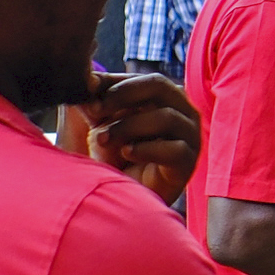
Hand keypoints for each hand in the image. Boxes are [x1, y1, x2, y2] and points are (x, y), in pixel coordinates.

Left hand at [76, 71, 201, 201]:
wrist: (122, 196)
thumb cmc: (113, 156)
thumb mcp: (100, 122)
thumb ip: (96, 99)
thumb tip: (87, 77)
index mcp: (164, 98)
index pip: (143, 79)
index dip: (114, 84)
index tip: (85, 94)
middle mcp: (182, 111)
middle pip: (160, 86)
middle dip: (123, 95)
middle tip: (95, 109)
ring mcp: (189, 137)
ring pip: (166, 117)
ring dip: (128, 126)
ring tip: (102, 139)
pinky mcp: (188, 162)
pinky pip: (174, 149)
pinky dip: (146, 149)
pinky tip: (126, 153)